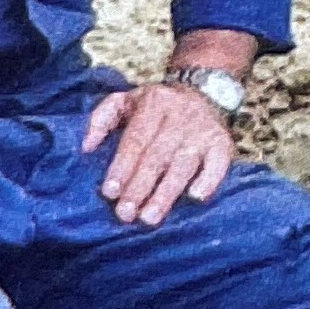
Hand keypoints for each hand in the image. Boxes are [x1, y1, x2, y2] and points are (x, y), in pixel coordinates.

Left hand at [83, 80, 235, 225]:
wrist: (205, 91)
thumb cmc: (157, 107)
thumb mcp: (127, 100)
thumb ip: (101, 118)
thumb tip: (86, 147)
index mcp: (154, 103)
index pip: (136, 139)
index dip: (122, 167)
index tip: (110, 192)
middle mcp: (180, 116)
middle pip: (157, 156)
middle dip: (140, 187)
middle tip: (125, 214)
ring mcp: (203, 131)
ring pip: (183, 165)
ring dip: (166, 193)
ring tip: (150, 218)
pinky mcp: (223, 143)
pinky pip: (219, 163)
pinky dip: (209, 180)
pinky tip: (195, 197)